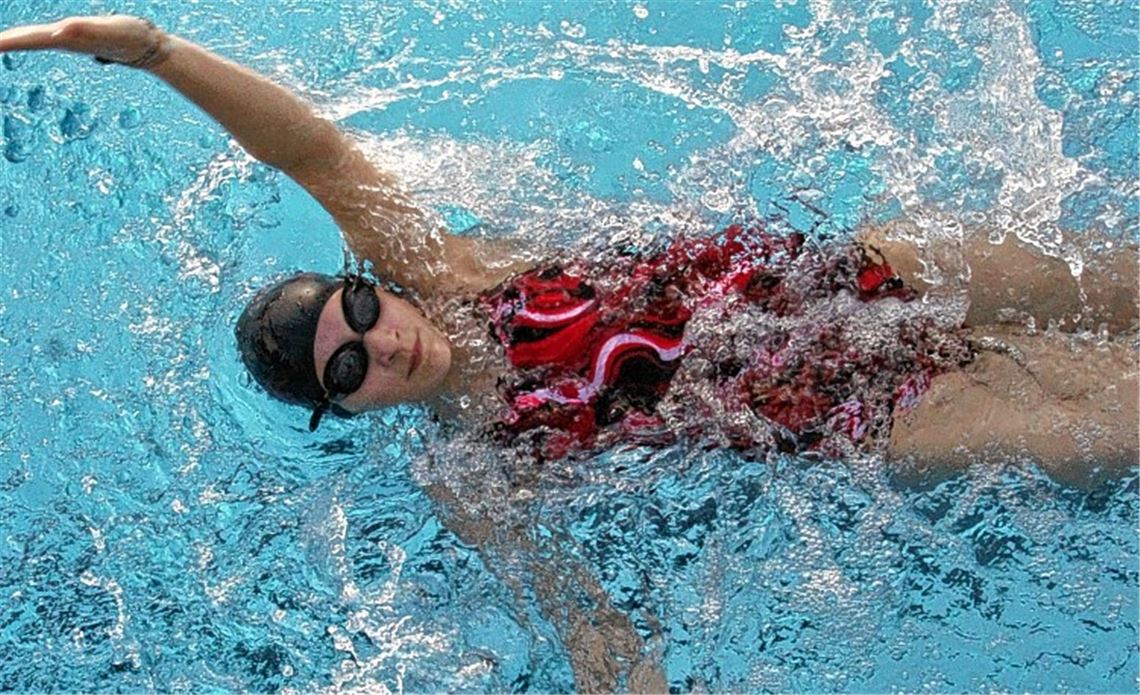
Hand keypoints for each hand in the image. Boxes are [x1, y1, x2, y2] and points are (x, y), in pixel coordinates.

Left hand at [0, 16, 167, 68]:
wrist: (147, 47)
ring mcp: (69, 38)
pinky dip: (29, 39)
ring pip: (33, 39)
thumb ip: (83, 29)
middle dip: (4, 43)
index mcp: (65, 38)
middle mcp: (63, 39)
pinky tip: (21, 39)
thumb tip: (58, 29)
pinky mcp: (77, 35)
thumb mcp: (109, 29)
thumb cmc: (130, 36)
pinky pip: (45, 37)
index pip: (28, 39)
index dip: (6, 42)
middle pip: (26, 40)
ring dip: (13, 41)